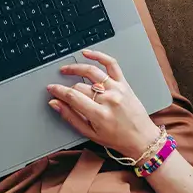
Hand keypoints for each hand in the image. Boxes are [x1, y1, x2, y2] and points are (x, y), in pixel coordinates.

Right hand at [46, 50, 160, 158]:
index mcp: (99, 114)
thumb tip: (55, 104)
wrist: (141, 138)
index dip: (58, 91)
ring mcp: (117, 89)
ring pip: (92, 72)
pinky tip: (87, 53)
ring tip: (66, 69)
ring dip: (76, 68)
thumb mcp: (90, 133)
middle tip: (60, 89)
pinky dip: (99, 56)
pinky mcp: (124, 83)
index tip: (51, 89)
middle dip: (67, 88)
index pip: (73, 96)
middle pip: (80, 86)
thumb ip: (71, 117)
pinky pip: (111, 64)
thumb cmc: (117, 138)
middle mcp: (109, 99)